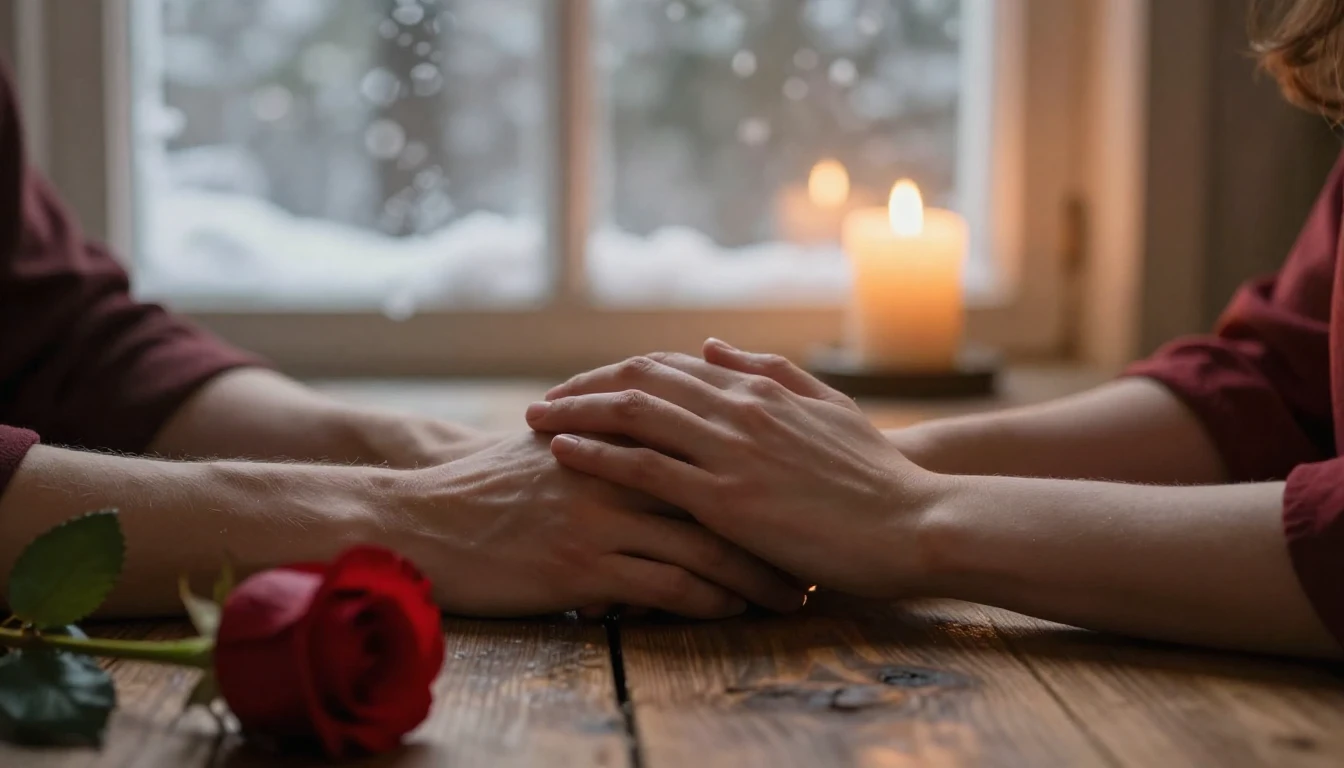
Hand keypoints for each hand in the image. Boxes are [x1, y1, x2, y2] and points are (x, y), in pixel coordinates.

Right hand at [386, 431, 804, 617]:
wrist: (423, 520)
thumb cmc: (487, 485)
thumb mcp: (550, 444)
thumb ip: (608, 436)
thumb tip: (657, 438)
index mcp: (615, 434)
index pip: (706, 446)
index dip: (759, 472)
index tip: (800, 496)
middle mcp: (616, 469)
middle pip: (722, 496)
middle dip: (776, 527)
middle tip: (816, 549)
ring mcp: (601, 517)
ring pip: (705, 544)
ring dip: (757, 574)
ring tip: (794, 593)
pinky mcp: (583, 566)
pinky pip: (665, 585)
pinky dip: (708, 599)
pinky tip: (734, 609)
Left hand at [527, 341, 946, 597]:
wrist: (915, 525)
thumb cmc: (877, 476)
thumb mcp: (828, 408)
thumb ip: (770, 373)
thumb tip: (712, 345)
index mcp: (759, 390)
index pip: (670, 368)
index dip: (619, 375)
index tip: (583, 386)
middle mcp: (738, 408)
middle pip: (639, 381)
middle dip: (583, 386)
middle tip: (542, 399)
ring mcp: (730, 451)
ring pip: (632, 414)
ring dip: (575, 411)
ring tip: (533, 418)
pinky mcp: (726, 497)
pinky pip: (644, 466)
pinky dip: (596, 453)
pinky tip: (561, 451)